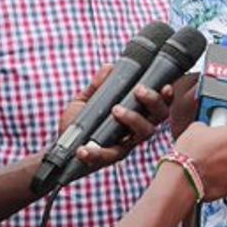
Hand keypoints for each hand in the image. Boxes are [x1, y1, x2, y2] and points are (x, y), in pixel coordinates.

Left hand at [57, 64, 173, 172]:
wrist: (60, 150)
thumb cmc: (78, 125)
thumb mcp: (86, 101)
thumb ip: (97, 86)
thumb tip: (108, 67)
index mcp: (135, 115)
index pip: (159, 106)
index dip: (167, 97)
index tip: (165, 86)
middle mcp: (136, 130)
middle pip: (159, 117)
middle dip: (153, 102)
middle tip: (139, 90)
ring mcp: (126, 144)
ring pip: (144, 133)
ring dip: (134, 118)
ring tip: (115, 109)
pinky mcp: (110, 158)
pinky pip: (109, 156)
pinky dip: (96, 152)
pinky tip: (83, 148)